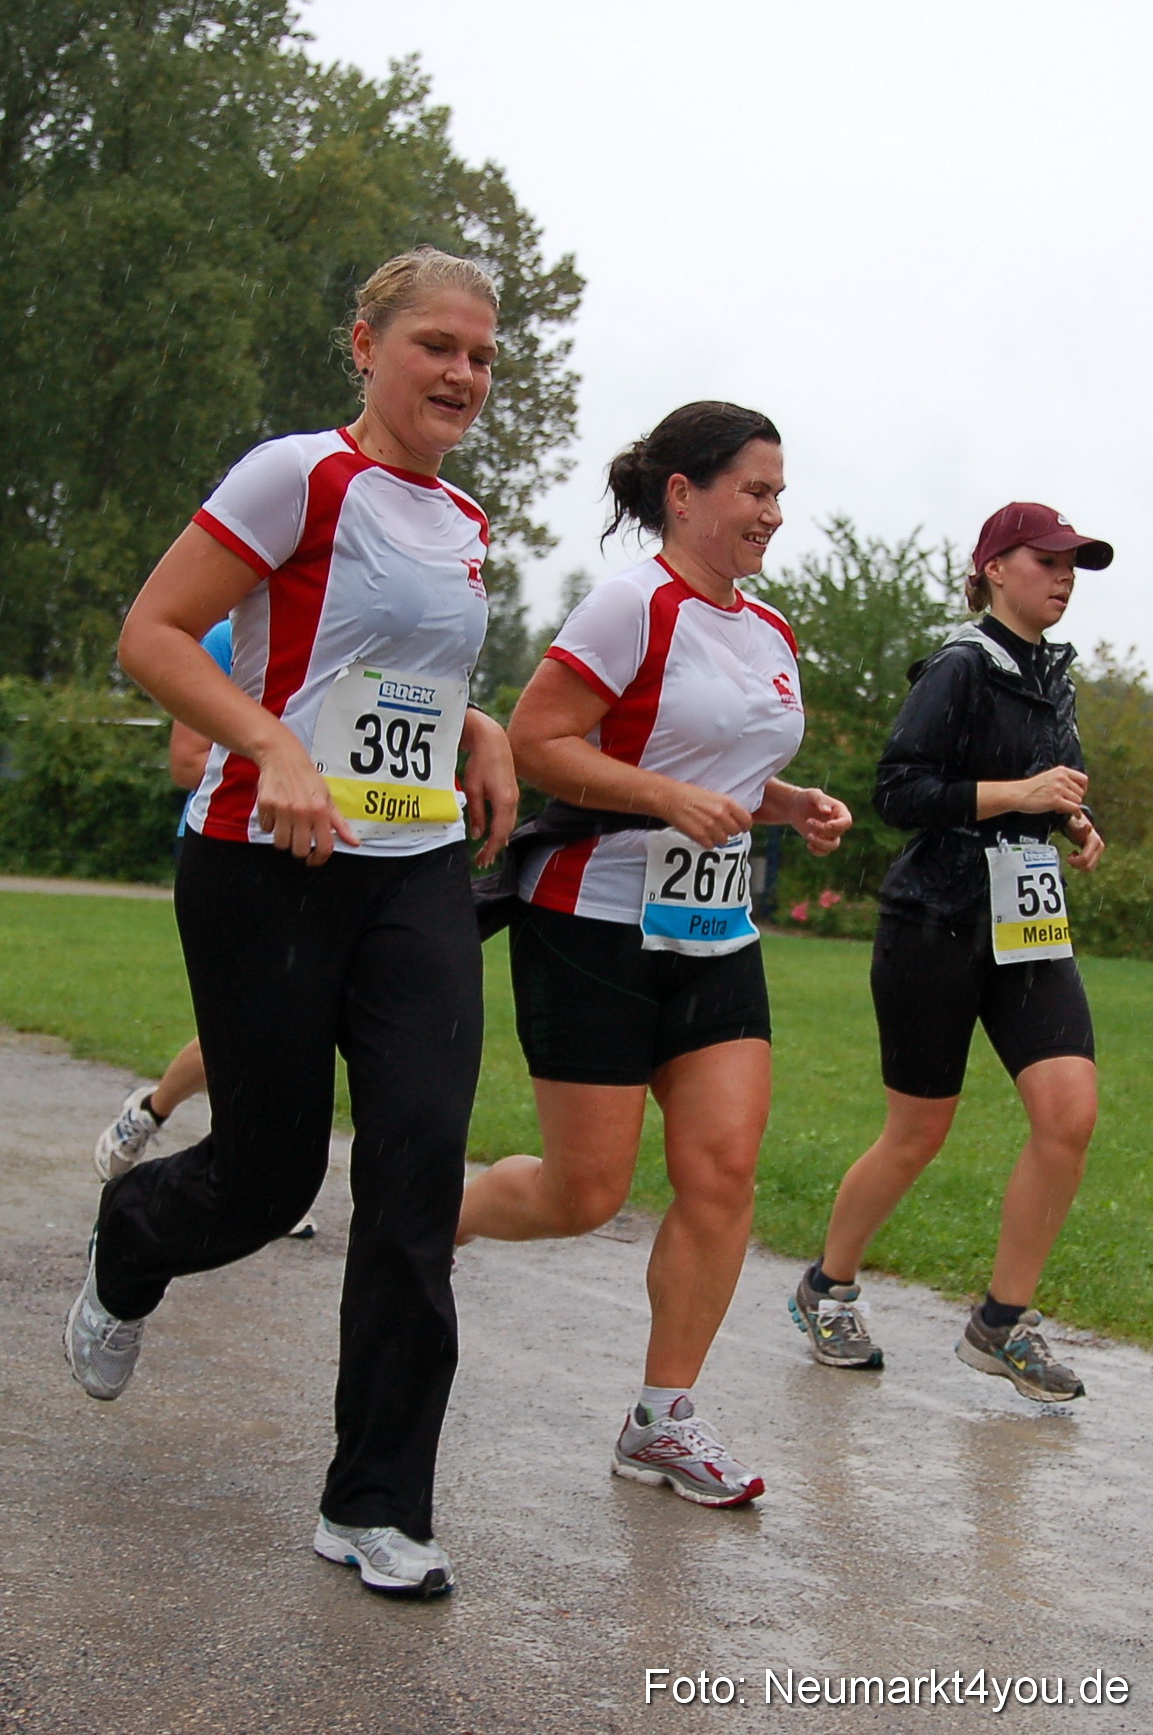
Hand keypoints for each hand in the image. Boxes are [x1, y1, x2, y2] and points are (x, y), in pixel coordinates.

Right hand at [254, 731, 359, 865]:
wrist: (282, 756)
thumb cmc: (307, 778)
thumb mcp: (328, 798)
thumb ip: (340, 824)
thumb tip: (354, 843)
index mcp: (320, 811)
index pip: (324, 847)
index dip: (319, 859)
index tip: (315, 860)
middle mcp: (302, 811)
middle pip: (299, 850)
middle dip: (300, 850)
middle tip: (300, 840)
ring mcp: (282, 809)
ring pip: (281, 843)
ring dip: (284, 840)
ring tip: (288, 828)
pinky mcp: (266, 805)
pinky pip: (266, 828)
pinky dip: (270, 826)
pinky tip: (277, 815)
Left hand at [460, 709, 519, 868]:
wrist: (493, 741)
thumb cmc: (481, 762)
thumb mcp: (473, 789)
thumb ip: (476, 813)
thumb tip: (477, 834)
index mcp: (504, 801)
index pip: (499, 833)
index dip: (491, 849)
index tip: (482, 860)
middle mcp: (513, 801)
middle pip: (506, 832)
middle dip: (495, 848)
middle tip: (483, 861)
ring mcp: (514, 796)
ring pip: (509, 824)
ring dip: (499, 839)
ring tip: (488, 851)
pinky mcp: (511, 792)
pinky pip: (508, 816)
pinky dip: (502, 828)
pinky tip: (495, 833)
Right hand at [658, 784, 752, 848]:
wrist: (671, 798)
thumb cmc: (690, 795)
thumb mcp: (714, 796)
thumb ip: (727, 807)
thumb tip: (737, 819)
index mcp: (727, 803)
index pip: (747, 821)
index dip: (743, 825)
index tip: (740, 827)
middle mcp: (721, 815)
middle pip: (735, 833)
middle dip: (729, 832)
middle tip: (720, 828)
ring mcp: (710, 826)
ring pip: (723, 841)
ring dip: (717, 838)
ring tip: (708, 830)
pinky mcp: (700, 835)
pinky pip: (710, 846)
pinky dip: (706, 842)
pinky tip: (700, 834)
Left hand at [790, 788, 852, 856]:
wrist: (795, 807)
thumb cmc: (805, 798)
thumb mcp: (812, 795)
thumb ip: (821, 801)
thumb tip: (827, 812)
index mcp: (839, 811)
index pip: (846, 822)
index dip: (838, 826)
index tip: (826, 825)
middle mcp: (837, 823)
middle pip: (837, 833)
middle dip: (822, 829)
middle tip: (808, 821)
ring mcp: (830, 833)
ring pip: (833, 845)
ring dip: (821, 843)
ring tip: (808, 835)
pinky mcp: (821, 841)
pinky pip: (824, 852)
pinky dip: (817, 851)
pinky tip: (808, 845)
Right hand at [1016, 766, 1088, 814]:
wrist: (1019, 793)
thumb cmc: (1032, 788)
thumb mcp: (1049, 777)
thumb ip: (1063, 780)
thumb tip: (1078, 791)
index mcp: (1062, 771)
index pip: (1083, 779)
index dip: (1082, 788)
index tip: (1077, 794)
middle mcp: (1062, 778)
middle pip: (1081, 792)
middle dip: (1075, 799)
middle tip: (1064, 803)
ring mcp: (1059, 789)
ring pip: (1078, 801)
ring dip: (1071, 806)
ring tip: (1059, 806)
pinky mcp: (1056, 800)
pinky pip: (1073, 808)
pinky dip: (1073, 813)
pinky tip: (1064, 812)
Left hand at [1065, 809, 1104, 871]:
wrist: (1079, 822)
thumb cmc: (1076, 824)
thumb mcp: (1076, 826)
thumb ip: (1081, 829)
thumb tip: (1089, 826)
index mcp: (1095, 841)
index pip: (1085, 859)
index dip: (1075, 861)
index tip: (1070, 854)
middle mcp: (1099, 847)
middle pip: (1088, 866)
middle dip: (1076, 864)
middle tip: (1069, 857)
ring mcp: (1099, 852)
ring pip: (1089, 868)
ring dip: (1078, 865)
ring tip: (1072, 856)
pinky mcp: (1096, 856)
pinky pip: (1089, 867)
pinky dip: (1080, 865)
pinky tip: (1076, 856)